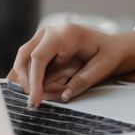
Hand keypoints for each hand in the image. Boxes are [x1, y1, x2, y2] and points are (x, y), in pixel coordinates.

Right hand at [7, 24, 134, 108]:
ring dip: (31, 82)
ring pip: (23, 63)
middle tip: (38, 102)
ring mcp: (43, 39)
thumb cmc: (108, 55)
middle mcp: (50, 32)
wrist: (112, 47)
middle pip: (24, 58)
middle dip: (29, 83)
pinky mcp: (41, 48)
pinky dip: (34, 79)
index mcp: (66, 33)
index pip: (38, 56)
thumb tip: (63, 96)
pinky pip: (28, 66)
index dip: (34, 80)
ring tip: (55, 90)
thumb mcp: (102, 68)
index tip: (34, 100)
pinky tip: (50, 87)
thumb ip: (83, 81)